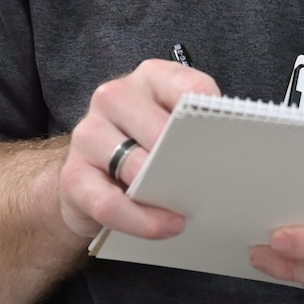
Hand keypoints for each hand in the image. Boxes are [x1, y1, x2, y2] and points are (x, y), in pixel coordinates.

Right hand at [57, 58, 219, 242]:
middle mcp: (115, 96)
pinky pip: (110, 203)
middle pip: (161, 129)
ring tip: (187, 211)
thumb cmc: (140, 146)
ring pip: (135, 165)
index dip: (211, 118)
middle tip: (208, 183)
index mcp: (148, 77)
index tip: (228, 142)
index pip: (188, 88)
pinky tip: (165, 226)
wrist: (85, 177)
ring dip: (164, 194)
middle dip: (186, 160)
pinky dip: (142, 220)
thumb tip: (230, 144)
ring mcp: (89, 133)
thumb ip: (193, 125)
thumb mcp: (168, 125)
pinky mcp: (73, 175)